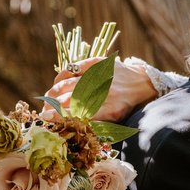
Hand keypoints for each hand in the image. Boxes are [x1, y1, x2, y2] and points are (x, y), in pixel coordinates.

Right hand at [41, 56, 156, 121]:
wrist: (145, 84)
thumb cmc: (127, 106)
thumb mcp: (116, 119)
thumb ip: (96, 123)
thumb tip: (68, 126)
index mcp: (112, 111)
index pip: (79, 114)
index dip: (60, 116)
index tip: (46, 118)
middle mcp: (106, 93)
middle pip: (71, 99)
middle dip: (53, 105)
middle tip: (44, 111)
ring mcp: (102, 76)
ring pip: (70, 84)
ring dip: (54, 92)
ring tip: (47, 99)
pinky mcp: (99, 63)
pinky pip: (75, 68)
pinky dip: (63, 75)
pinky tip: (57, 82)